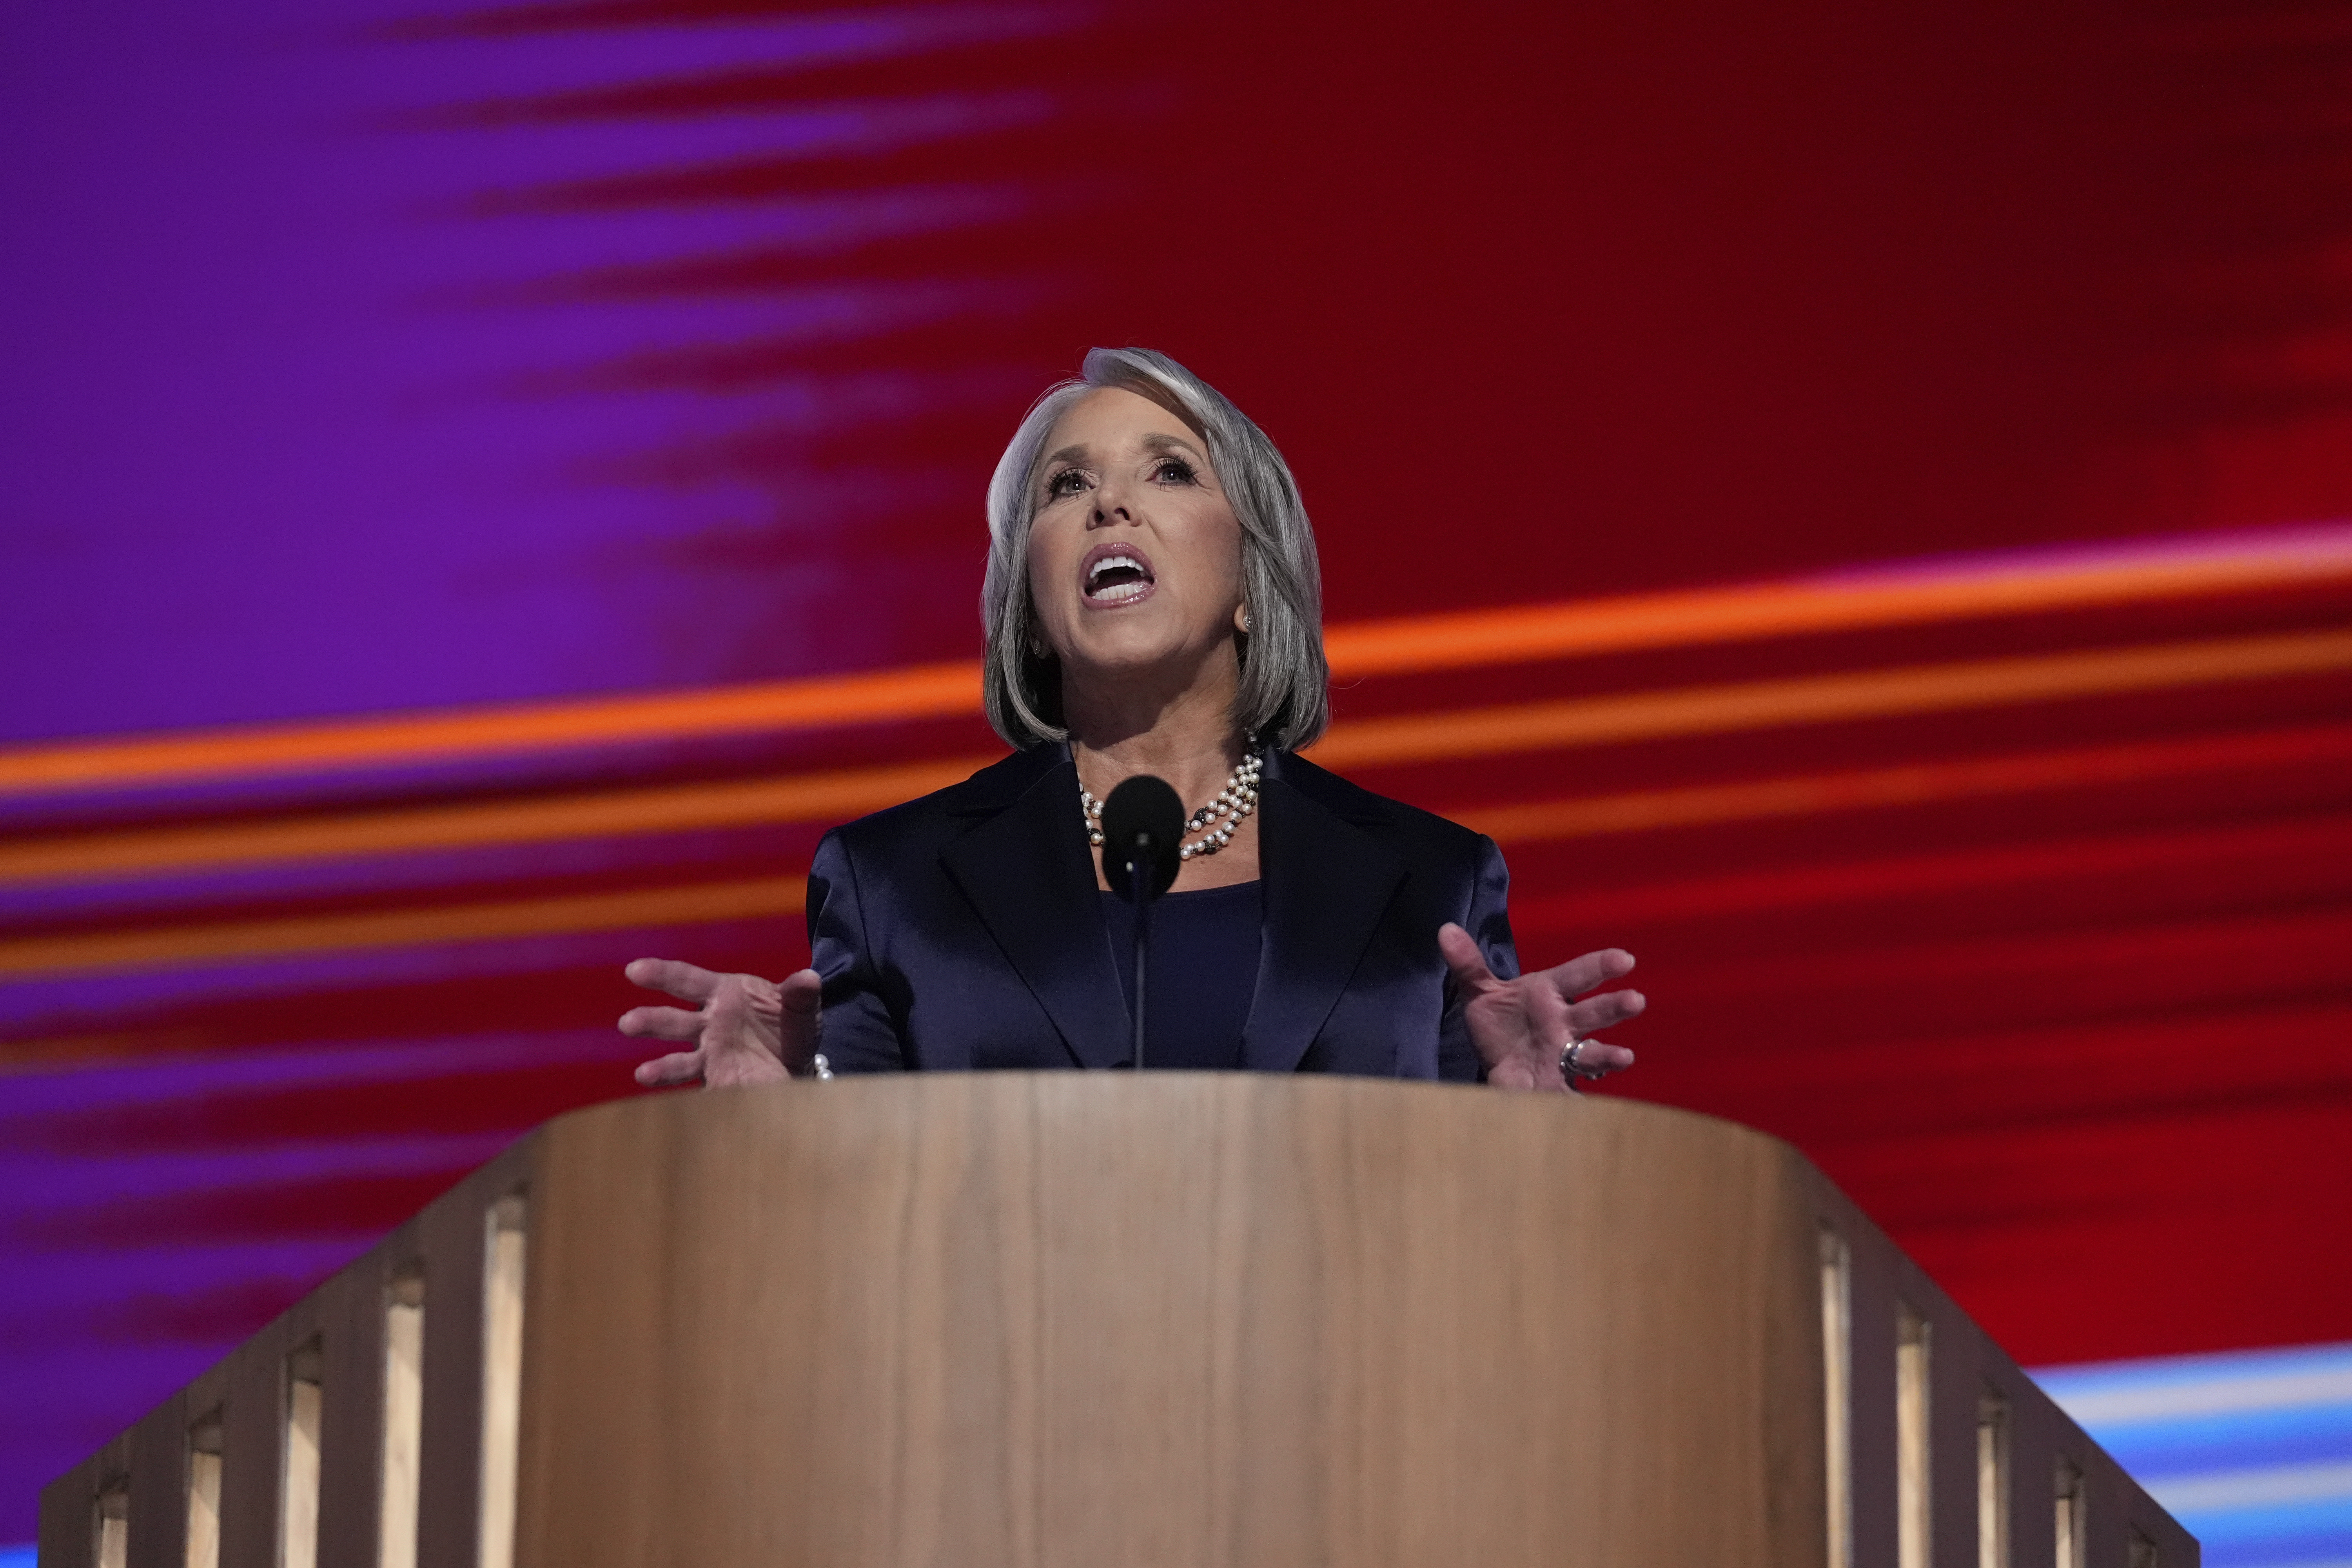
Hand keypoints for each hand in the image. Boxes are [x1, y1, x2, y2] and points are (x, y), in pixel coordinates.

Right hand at [619, 958, 820, 1087]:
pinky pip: (698, 1088)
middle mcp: (709, 1024)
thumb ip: (801, 995)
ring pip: (679, 1060)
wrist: (798, 1061)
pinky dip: (685, 1096)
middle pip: (674, 1020)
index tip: (635, 970)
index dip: (661, 974)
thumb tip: (809, 978)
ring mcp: (710, 1055)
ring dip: (661, 1067)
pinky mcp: (717, 1081)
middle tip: (629, 1023)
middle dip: (652, 1021)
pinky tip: (668, 1105)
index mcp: (724, 994)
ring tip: (643, 1074)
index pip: (686, 980)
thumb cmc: (790, 1025)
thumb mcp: (801, 1009)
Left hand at [1437, 923, 1644, 1091]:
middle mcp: (1563, 1023)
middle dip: (1613, 1006)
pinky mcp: (1557, 1083)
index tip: (1624, 959)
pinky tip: (1590, 1100)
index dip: (1600, 966)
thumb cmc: (1500, 1021)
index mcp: (1548, 993)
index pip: (1577, 975)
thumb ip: (1467, 964)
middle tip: (1635, 1001)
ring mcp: (1563, 1054)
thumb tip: (1445, 931)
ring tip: (1624, 1057)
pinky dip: (1581, 1098)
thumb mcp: (1480, 992)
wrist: (1496, 1063)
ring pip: (1591, 1051)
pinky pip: (1573, 1089)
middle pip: (1593, 1012)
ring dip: (1608, 1053)